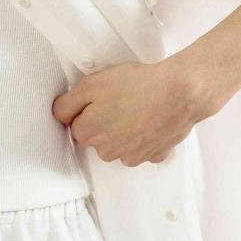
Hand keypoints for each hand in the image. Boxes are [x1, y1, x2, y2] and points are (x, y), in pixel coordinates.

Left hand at [51, 56, 219, 166]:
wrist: (180, 93)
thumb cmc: (137, 85)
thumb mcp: (91, 84)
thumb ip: (67, 103)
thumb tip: (59, 114)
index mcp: (89, 133)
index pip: (76, 124)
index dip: (87, 108)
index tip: (101, 97)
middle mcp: (107, 151)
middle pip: (98, 136)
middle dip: (105, 120)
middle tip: (121, 99)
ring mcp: (132, 156)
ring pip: (120, 143)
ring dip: (125, 129)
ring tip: (139, 107)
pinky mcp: (153, 155)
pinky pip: (142, 146)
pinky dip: (145, 134)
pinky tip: (151, 118)